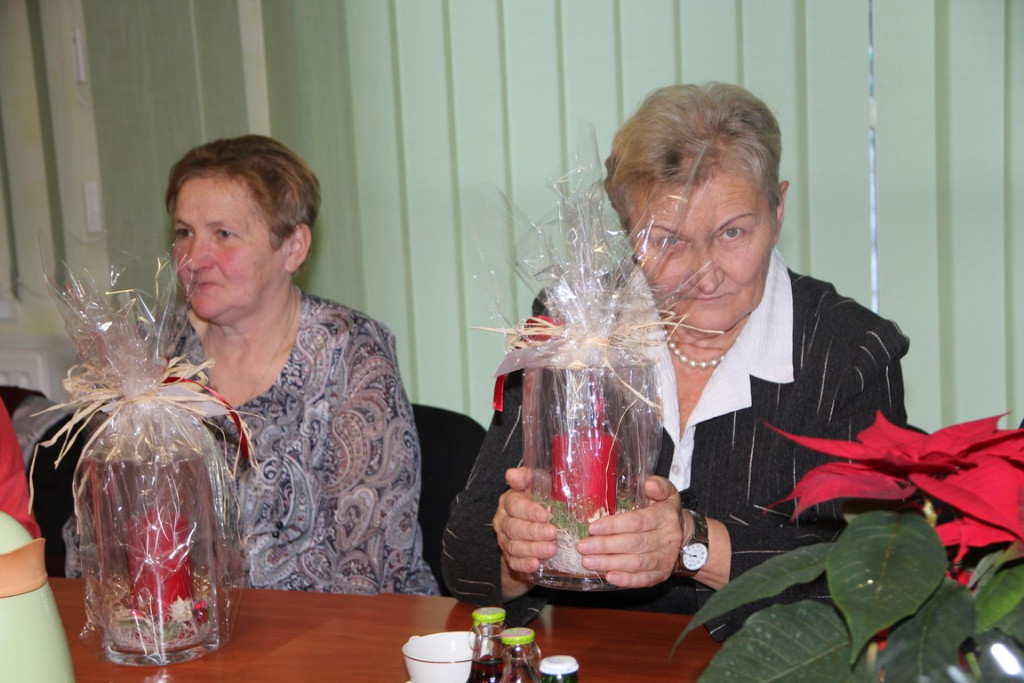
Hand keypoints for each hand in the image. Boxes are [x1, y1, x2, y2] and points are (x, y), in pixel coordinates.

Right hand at [493, 468, 556, 595]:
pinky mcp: (510, 559)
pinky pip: (514, 563)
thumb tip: (512, 474)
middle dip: (534, 531)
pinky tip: (536, 564)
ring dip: (532, 548)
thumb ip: (528, 477)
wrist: (536, 529)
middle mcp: (503, 521)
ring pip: (514, 546)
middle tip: (553, 533)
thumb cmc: (541, 502)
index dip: (529, 510)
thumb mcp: (538, 485)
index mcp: (509, 501)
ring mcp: (505, 541)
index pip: (514, 505)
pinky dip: (524, 565)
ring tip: (551, 549)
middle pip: (514, 527)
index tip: (545, 514)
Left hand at [575, 476, 687, 588]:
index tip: (593, 528)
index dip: (614, 526)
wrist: (686, 536)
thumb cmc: (666, 512)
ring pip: (636, 563)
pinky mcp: (661, 574)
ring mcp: (665, 559)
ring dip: (610, 563)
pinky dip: (626, 580)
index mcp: (665, 517)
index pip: (638, 522)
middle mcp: (666, 539)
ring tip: (588, 562)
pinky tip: (609, 576)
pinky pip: (644, 580)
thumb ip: (658, 486)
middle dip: (606, 546)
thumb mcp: (667, 493)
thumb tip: (648, 484)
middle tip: (583, 546)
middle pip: (634, 544)